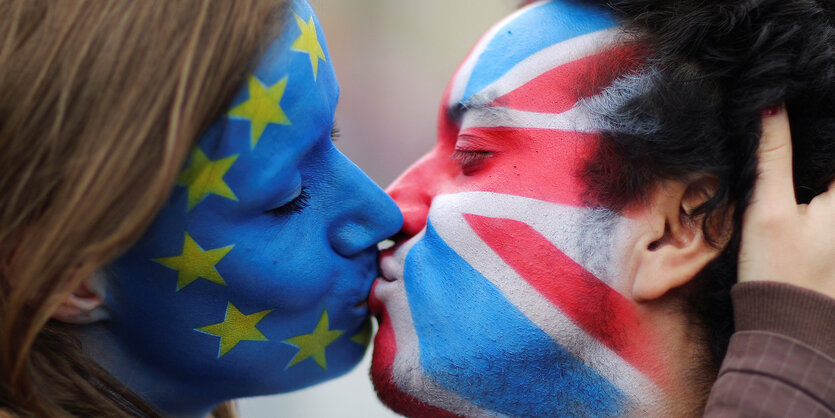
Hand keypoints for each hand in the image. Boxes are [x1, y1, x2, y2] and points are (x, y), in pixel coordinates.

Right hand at [738, 105, 834, 298]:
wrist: (786, 325)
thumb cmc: (778, 269)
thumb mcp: (768, 209)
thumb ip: (772, 156)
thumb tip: (770, 105)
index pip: (834, 143)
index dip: (819, 113)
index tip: (805, 92)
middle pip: (830, 161)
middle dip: (815, 137)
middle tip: (783, 110)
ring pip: (828, 175)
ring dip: (814, 157)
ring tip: (784, 130)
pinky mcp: (833, 234)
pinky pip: (827, 191)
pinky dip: (816, 175)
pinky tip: (792, 168)